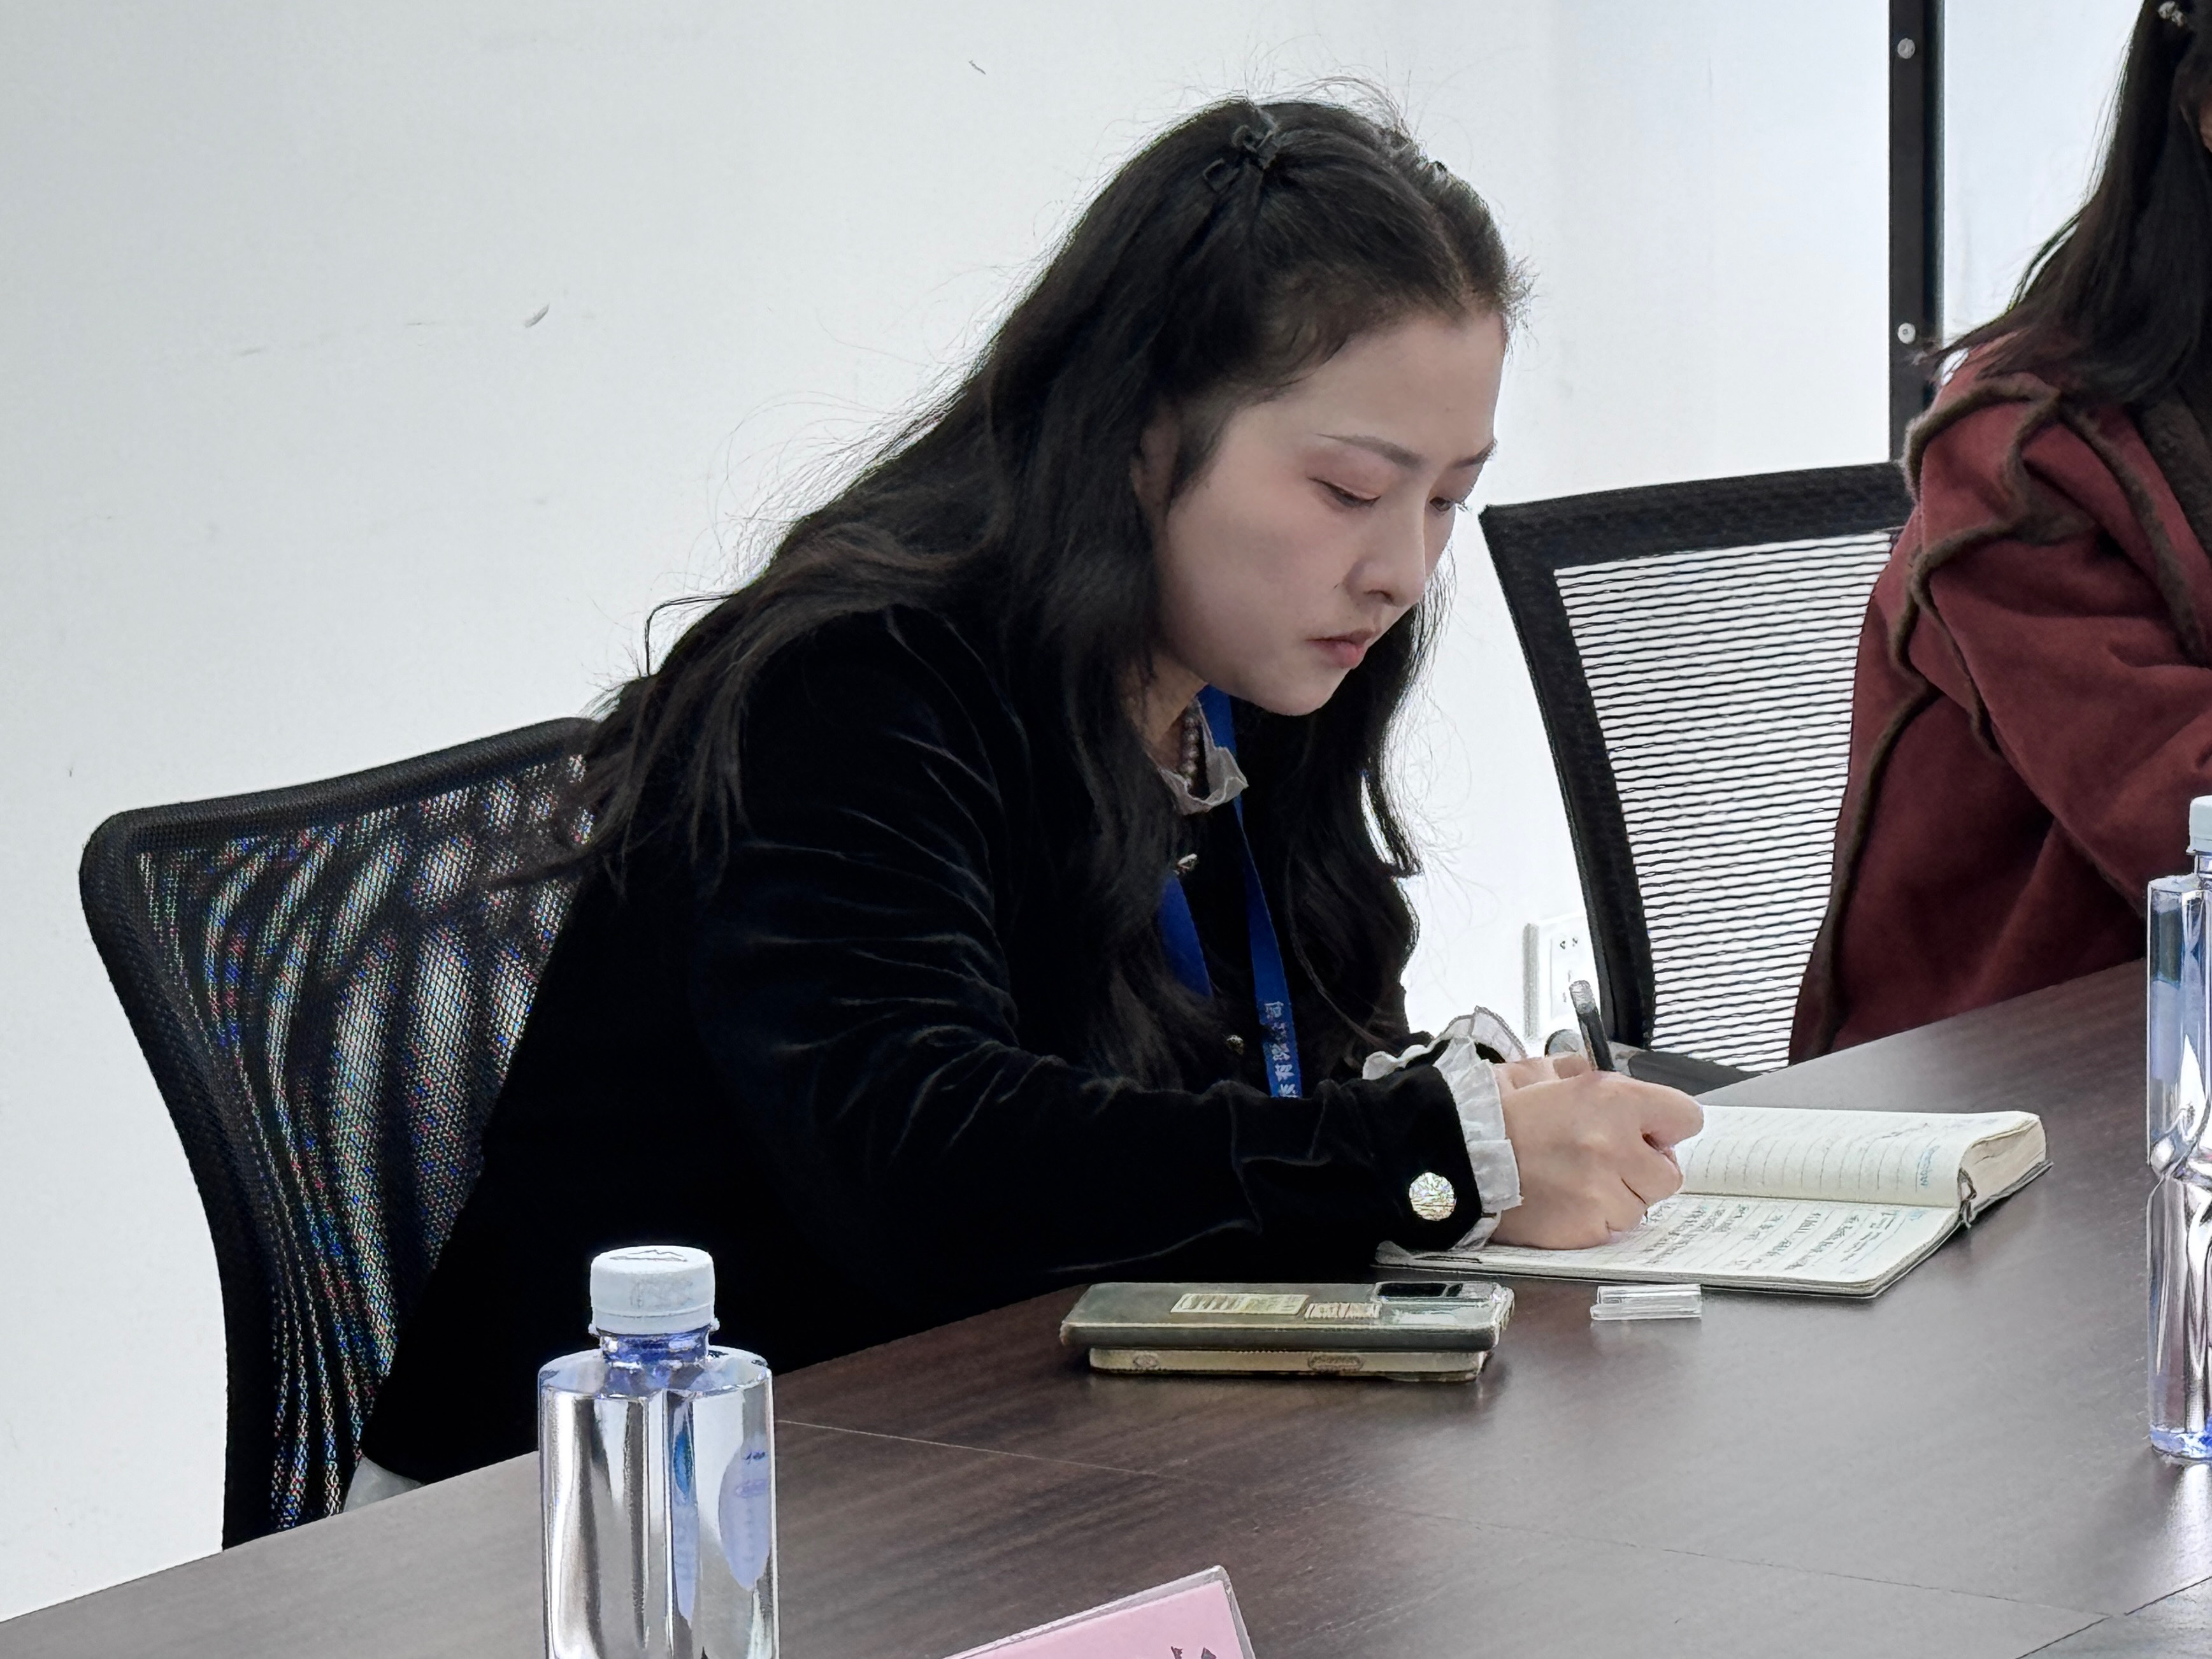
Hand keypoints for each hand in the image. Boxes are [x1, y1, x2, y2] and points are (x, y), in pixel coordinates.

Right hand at [1489, 1066, 1702, 1249]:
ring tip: (1578, 1181)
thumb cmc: (1497, 1114)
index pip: (1686, 1118)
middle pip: (1668, 1172)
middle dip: (1643, 1168)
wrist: (1455, 1153)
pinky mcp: (1586, 1227)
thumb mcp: (1543, 1072)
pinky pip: (1612, 1229)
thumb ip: (1588, 1076)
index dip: (1666, 1125)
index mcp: (1612, 1101)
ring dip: (1618, 1196)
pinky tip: (1566, 1200)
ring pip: (1641, 1205)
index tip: (1650, 1131)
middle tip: (1608, 1160)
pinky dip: (1595, 1219)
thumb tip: (1618, 1089)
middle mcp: (1615, 1148)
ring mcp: (1602, 1192)